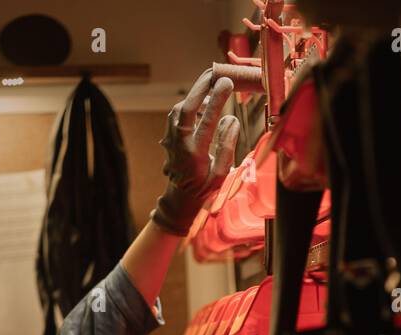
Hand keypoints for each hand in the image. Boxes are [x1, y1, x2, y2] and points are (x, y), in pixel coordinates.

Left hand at [150, 69, 240, 235]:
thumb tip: (231, 119)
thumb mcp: (221, 174)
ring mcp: (171, 139)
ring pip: (179, 109)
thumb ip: (226, 147)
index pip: (206, 121)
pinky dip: (189, 103)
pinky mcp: (169, 135)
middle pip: (186, 108)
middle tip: (214, 71)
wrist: (181, 197)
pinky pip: (176, 114)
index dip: (217, 100)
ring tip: (211, 82)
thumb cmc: (205, 187)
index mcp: (194, 154)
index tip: (227, 83)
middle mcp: (179, 144)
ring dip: (194, 94)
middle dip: (200, 87)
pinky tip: (202, 99)